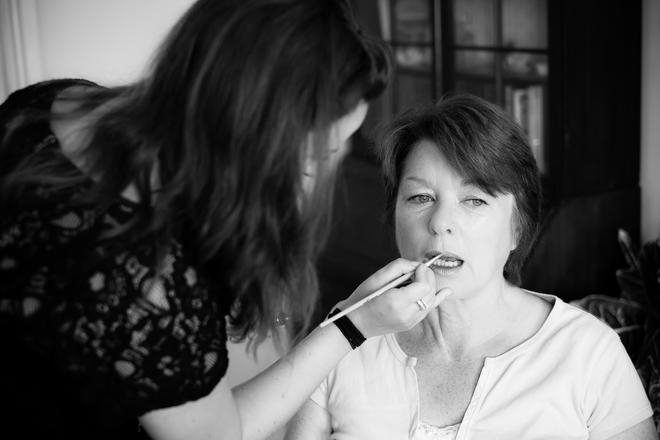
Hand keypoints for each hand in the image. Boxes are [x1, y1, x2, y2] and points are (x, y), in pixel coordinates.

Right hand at [336, 258, 452, 337]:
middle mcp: (406, 314)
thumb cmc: (363, 298)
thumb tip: (416, 264)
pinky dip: (437, 299)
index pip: (423, 286)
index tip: (416, 266)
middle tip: (419, 269)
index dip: (423, 273)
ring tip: (421, 276)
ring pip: (430, 300)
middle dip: (428, 277)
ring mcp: (410, 321)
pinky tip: (446, 291)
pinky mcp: (411, 324)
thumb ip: (399, 267)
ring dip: (429, 286)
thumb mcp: (376, 277)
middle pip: (429, 293)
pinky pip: (428, 309)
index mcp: (396, 301)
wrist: (356, 323)